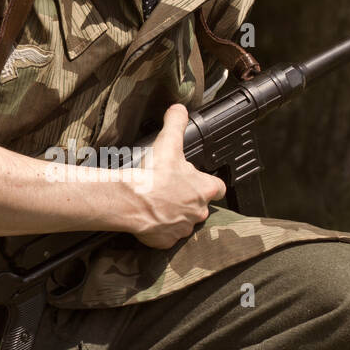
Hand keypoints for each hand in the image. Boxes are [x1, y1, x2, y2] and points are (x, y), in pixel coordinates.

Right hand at [128, 104, 225, 249]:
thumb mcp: (168, 143)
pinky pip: (167, 237)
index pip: (218, 188)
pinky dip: (160, 230)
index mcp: (203, 189)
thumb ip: (176, 123)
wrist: (132, 201)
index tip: (199, 182)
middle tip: (170, 191)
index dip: (209, 184)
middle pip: (200, 206)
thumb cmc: (153, 175)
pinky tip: (149, 218)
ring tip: (157, 204)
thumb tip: (179, 108)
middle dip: (187, 200)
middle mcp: (199, 211)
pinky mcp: (167, 241)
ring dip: (174, 215)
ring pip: (183, 222)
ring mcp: (183, 228)